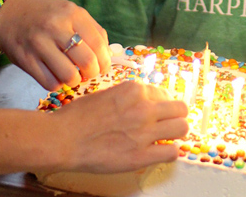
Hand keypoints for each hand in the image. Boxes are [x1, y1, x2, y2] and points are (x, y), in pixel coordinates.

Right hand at [0, 0, 110, 89]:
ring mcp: (39, 44)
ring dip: (76, 81)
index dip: (105, 60)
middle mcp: (56, 27)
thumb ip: (92, 30)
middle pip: (86, 61)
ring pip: (69, 76)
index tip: (104, 67)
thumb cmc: (47, 15)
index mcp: (72, 13)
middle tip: (90, 73)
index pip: (98, 43)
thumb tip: (108, 55)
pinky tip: (58, 76)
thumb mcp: (71, 12)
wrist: (8, 15)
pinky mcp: (26, 60)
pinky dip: (58, 84)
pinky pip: (49, 83)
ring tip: (75, 75)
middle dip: (93, 72)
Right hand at [52, 83, 188, 173]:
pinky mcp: (140, 155)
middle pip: (181, 108)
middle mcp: (144, 108)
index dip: (161, 103)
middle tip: (168, 123)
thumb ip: (130, 96)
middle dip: (176, 115)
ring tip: (168, 137)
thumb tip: (144, 101)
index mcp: (135, 90)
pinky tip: (160, 152)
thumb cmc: (78, 116)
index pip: (164, 93)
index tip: (158, 110)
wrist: (62, 138)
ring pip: (182, 128)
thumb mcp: (108, 93)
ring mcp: (144, 132)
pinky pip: (172, 152)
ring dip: (177, 132)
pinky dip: (169, 152)